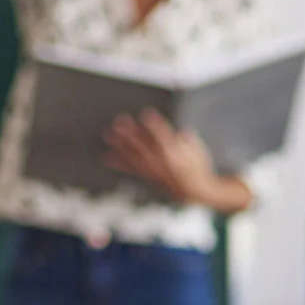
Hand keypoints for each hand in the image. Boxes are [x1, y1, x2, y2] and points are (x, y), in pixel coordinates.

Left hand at [104, 109, 219, 204]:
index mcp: (177, 156)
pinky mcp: (147, 176)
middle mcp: (163, 165)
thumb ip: (188, 139)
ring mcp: (153, 171)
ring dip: (120, 145)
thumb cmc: (197, 166)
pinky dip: (118, 163)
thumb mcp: (198, 150)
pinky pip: (131, 169)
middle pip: (144, 145)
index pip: (165, 137)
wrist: (194, 191)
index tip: (146, 113)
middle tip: (119, 121)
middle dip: (131, 133)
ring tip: (108, 134)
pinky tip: (106, 156)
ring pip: (134, 156)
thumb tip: (182, 131)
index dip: (155, 125)